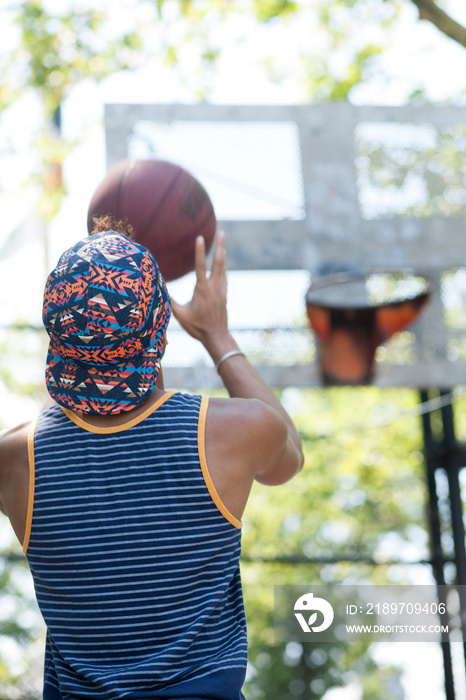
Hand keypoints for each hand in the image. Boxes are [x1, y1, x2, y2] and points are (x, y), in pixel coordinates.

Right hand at [170, 232, 235, 360]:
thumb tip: (159, 289)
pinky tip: (222, 267)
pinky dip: (223, 270)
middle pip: (218, 263)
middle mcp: (214, 288)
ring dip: (223, 255)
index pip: (200, 266)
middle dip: (220, 247)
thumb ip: (170, 301)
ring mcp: (221, 291)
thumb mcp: (180, 315)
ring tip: (223, 243)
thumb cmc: (197, 327)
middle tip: (222, 233)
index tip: (200, 238)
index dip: (199, 251)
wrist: (217, 337)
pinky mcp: (224, 296)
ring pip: (223, 269)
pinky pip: (224, 278)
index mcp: (202, 290)